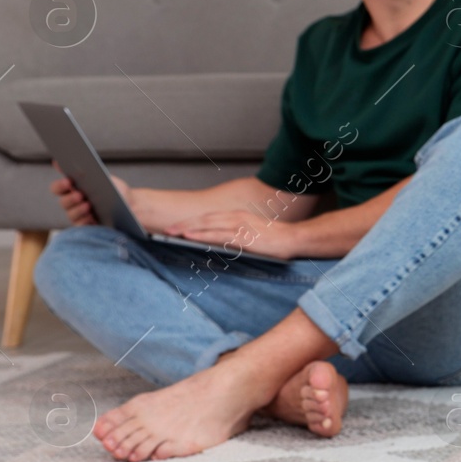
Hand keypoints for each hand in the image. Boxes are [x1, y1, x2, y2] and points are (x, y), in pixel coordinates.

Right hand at [49, 164, 130, 225]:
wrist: (133, 206)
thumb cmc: (114, 190)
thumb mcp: (103, 178)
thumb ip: (85, 170)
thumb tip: (60, 161)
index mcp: (72, 190)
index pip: (57, 188)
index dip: (60, 185)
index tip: (68, 181)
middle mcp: (72, 204)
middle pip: (63, 203)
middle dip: (70, 198)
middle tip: (80, 194)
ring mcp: (79, 217)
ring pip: (71, 214)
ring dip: (78, 209)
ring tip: (88, 205)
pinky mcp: (88, 228)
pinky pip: (82, 227)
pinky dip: (86, 221)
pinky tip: (92, 217)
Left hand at [163, 209, 297, 259]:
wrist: (295, 239)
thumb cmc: (276, 240)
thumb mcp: (253, 234)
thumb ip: (236, 236)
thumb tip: (220, 245)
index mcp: (238, 216)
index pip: (208, 218)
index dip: (191, 222)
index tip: (176, 227)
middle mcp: (236, 217)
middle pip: (203, 219)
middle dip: (183, 224)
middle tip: (165, 230)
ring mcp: (239, 226)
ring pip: (206, 225)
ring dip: (187, 229)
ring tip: (170, 233)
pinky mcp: (242, 236)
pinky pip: (216, 235)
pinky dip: (200, 235)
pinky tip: (188, 237)